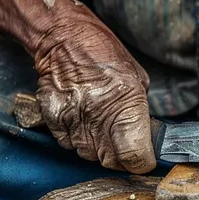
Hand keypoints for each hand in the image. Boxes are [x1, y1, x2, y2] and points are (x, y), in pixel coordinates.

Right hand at [34, 8, 155, 173]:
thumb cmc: (104, 54)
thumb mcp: (137, 78)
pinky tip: (82, 118)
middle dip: (121, 156)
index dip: (142, 161)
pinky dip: (77, 138)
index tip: (144, 156)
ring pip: (90, 156)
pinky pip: (69, 145)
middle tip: (122, 138)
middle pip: (112, 162)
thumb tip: (144, 136)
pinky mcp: (53, 121)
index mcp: (127, 104)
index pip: (136, 157)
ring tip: (99, 122)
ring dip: (98, 147)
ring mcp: (74, 121)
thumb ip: (140, 112)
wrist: (64, 37)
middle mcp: (100, 116)